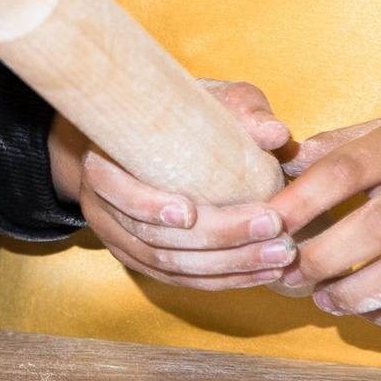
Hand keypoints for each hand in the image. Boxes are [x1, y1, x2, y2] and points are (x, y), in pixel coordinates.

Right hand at [52, 80, 297, 290]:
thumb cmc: (175, 115)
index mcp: (100, 164)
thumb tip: (273, 131)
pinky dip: (224, 280)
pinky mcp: (143, 260)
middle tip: (273, 226)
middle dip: (219, 236)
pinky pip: (181, 280)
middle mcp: (101, 208)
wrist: (142, 140)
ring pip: (171, 266)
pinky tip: (263, 272)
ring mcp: (120, 239)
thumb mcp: (202, 100)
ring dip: (230, 265)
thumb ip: (238, 109)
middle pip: (154, 237)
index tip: (190, 210)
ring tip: (279, 254)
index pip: (115, 191)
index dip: (147, 206)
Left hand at [268, 107, 380, 326]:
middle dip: (322, 258)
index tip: (265, 224)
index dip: (299, 201)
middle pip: (375, 229)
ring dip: (355, 295)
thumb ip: (334, 147)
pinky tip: (367, 313)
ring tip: (323, 300)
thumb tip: (275, 161)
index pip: (343, 171)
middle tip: (287, 273)